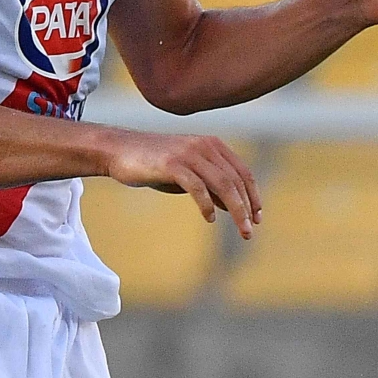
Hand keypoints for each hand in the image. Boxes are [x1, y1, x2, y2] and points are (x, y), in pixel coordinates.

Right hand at [103, 128, 262, 235]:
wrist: (119, 150)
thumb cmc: (156, 164)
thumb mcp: (189, 174)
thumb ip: (211, 186)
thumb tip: (232, 206)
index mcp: (213, 145)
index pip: (243, 173)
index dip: (253, 196)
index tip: (257, 217)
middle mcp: (205, 146)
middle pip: (235, 180)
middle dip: (246, 208)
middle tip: (249, 232)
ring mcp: (189, 153)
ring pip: (223, 184)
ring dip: (235, 210)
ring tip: (240, 229)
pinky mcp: (172, 163)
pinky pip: (198, 187)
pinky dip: (207, 205)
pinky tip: (209, 219)